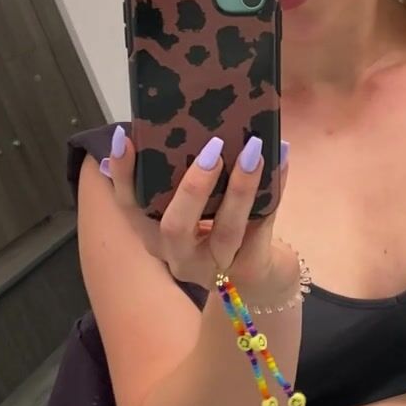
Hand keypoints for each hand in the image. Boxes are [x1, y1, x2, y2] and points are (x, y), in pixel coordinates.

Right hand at [101, 128, 296, 302]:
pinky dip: (275, 188)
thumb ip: (179, 179)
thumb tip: (179, 125)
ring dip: (240, 187)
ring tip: (254, 149)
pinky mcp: (251, 269)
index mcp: (156, 237)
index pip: (129, 208)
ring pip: (226, 229)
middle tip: (212, 148)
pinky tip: (281, 157)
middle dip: (193, 187)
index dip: (123, 175)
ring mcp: (215, 268)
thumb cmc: (219, 231)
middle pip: (175, 227)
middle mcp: (180, 256)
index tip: (124, 138)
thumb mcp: (195, 210)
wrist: (260, 281)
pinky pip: (263, 225)